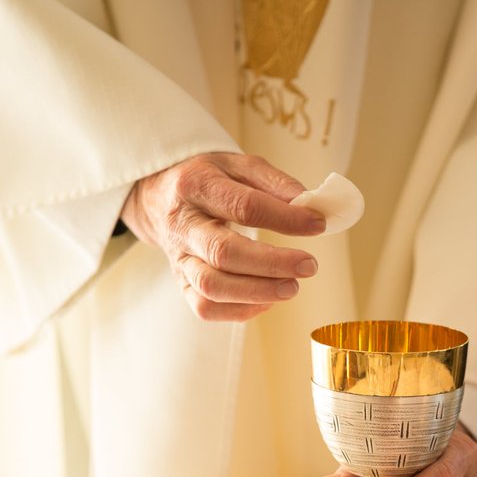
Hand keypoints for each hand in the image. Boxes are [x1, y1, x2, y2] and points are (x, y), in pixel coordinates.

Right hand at [120, 152, 324, 320]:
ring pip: (211, 286)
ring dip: (257, 292)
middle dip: (272, 264)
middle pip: (223, 252)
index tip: (317, 224)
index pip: (243, 206)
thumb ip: (275, 183)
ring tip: (292, 287)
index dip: (284, 219)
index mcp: (196, 186)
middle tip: (309, 266)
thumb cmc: (209, 180)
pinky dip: (239, 310)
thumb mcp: (239, 166)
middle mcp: (183, 224)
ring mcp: (178, 257)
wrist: (159, 196)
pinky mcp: (181, 282)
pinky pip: (205, 307)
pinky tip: (267, 300)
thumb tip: (312, 207)